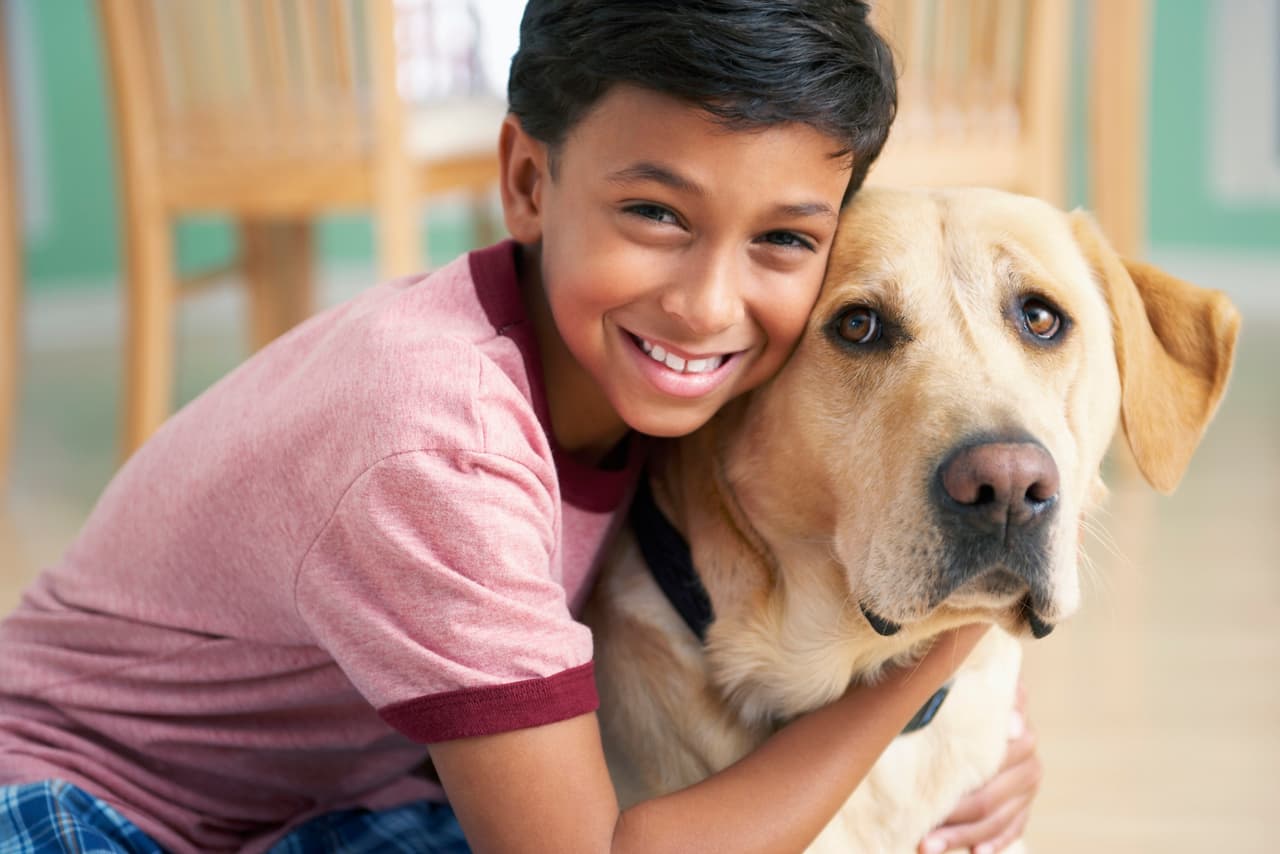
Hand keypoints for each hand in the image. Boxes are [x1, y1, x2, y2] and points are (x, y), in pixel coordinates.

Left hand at [917, 680, 1040, 853]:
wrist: (984, 701)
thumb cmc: (958, 693)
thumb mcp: (958, 684)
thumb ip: (960, 689)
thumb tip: (975, 709)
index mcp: (1012, 716)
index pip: (989, 750)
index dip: (967, 773)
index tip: (946, 785)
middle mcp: (1026, 746)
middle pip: (990, 793)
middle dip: (954, 816)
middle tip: (921, 832)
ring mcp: (1028, 778)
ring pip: (997, 816)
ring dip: (963, 836)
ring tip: (927, 846)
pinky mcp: (1024, 800)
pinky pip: (1013, 827)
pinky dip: (994, 842)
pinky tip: (976, 853)